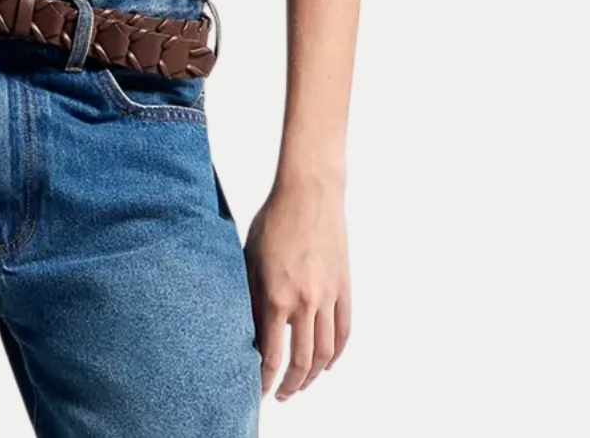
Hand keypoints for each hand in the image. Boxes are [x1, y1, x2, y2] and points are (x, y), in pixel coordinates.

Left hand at [242, 175, 350, 401]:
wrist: (309, 193)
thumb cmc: (274, 220)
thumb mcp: (250, 257)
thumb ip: (250, 295)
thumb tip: (245, 327)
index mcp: (276, 295)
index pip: (271, 354)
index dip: (265, 379)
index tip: (258, 389)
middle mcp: (304, 302)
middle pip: (302, 362)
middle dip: (290, 386)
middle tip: (281, 396)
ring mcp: (328, 297)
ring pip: (325, 353)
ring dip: (314, 376)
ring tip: (303, 385)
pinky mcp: (344, 288)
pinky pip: (343, 332)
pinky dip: (336, 354)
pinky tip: (327, 363)